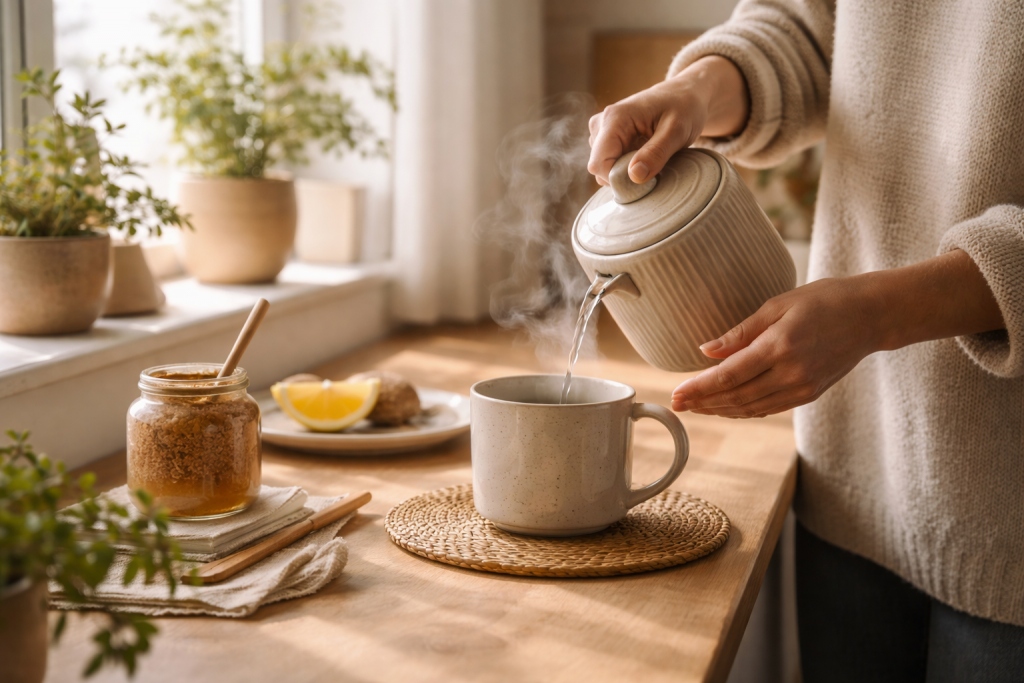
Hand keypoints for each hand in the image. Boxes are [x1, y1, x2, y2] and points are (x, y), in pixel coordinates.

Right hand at [588, 56, 748, 185]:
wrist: (685, 94)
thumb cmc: (684, 107)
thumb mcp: (677, 131)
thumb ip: (656, 153)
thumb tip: (634, 176)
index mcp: (614, 118)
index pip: (599, 163)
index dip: (618, 179)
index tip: (646, 178)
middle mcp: (601, 123)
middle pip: (599, 167)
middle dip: (623, 176)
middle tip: (653, 167)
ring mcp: (602, 130)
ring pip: (603, 167)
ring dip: (625, 171)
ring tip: (650, 158)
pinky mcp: (607, 137)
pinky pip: (609, 162)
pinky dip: (625, 166)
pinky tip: (643, 156)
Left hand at [671, 278, 883, 417]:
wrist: (871, 316)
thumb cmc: (824, 301)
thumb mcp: (778, 305)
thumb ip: (740, 332)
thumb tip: (706, 351)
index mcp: (780, 346)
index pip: (728, 376)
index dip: (699, 388)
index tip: (676, 393)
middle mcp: (791, 373)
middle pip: (736, 397)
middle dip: (703, 403)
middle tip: (676, 404)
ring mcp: (802, 387)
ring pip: (751, 407)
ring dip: (719, 409)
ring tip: (695, 407)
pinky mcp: (809, 394)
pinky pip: (768, 408)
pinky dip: (743, 409)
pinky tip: (725, 406)